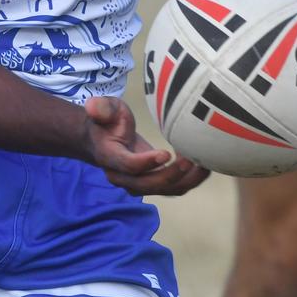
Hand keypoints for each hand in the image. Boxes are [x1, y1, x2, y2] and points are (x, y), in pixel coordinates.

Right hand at [84, 96, 208, 196]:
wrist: (101, 140)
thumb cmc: (106, 121)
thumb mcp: (104, 109)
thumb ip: (101, 108)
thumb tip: (93, 106)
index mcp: (111, 157)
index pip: (129, 166)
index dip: (147, 162)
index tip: (166, 153)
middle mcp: (123, 176)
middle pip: (148, 184)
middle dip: (171, 175)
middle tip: (189, 159)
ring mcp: (139, 183)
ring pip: (164, 190)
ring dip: (185, 180)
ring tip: (203, 163)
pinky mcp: (153, 182)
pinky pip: (173, 187)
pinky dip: (190, 179)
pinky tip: (203, 165)